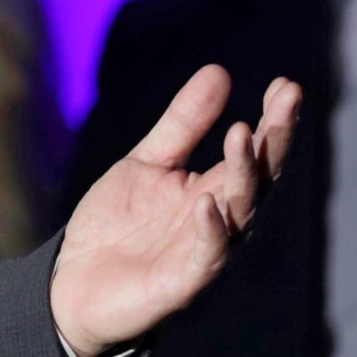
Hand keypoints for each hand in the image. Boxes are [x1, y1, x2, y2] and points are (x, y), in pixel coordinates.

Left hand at [51, 65, 299, 356]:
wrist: (71, 285)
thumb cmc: (115, 226)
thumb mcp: (145, 163)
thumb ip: (182, 125)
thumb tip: (219, 71)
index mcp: (214, 192)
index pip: (254, 153)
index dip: (273, 121)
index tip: (285, 84)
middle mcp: (220, 222)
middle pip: (259, 179)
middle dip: (273, 140)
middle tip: (285, 98)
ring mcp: (204, 253)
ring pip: (239, 214)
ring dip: (243, 175)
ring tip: (242, 134)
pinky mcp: (183, 285)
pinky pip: (206, 257)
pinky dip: (210, 231)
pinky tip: (206, 203)